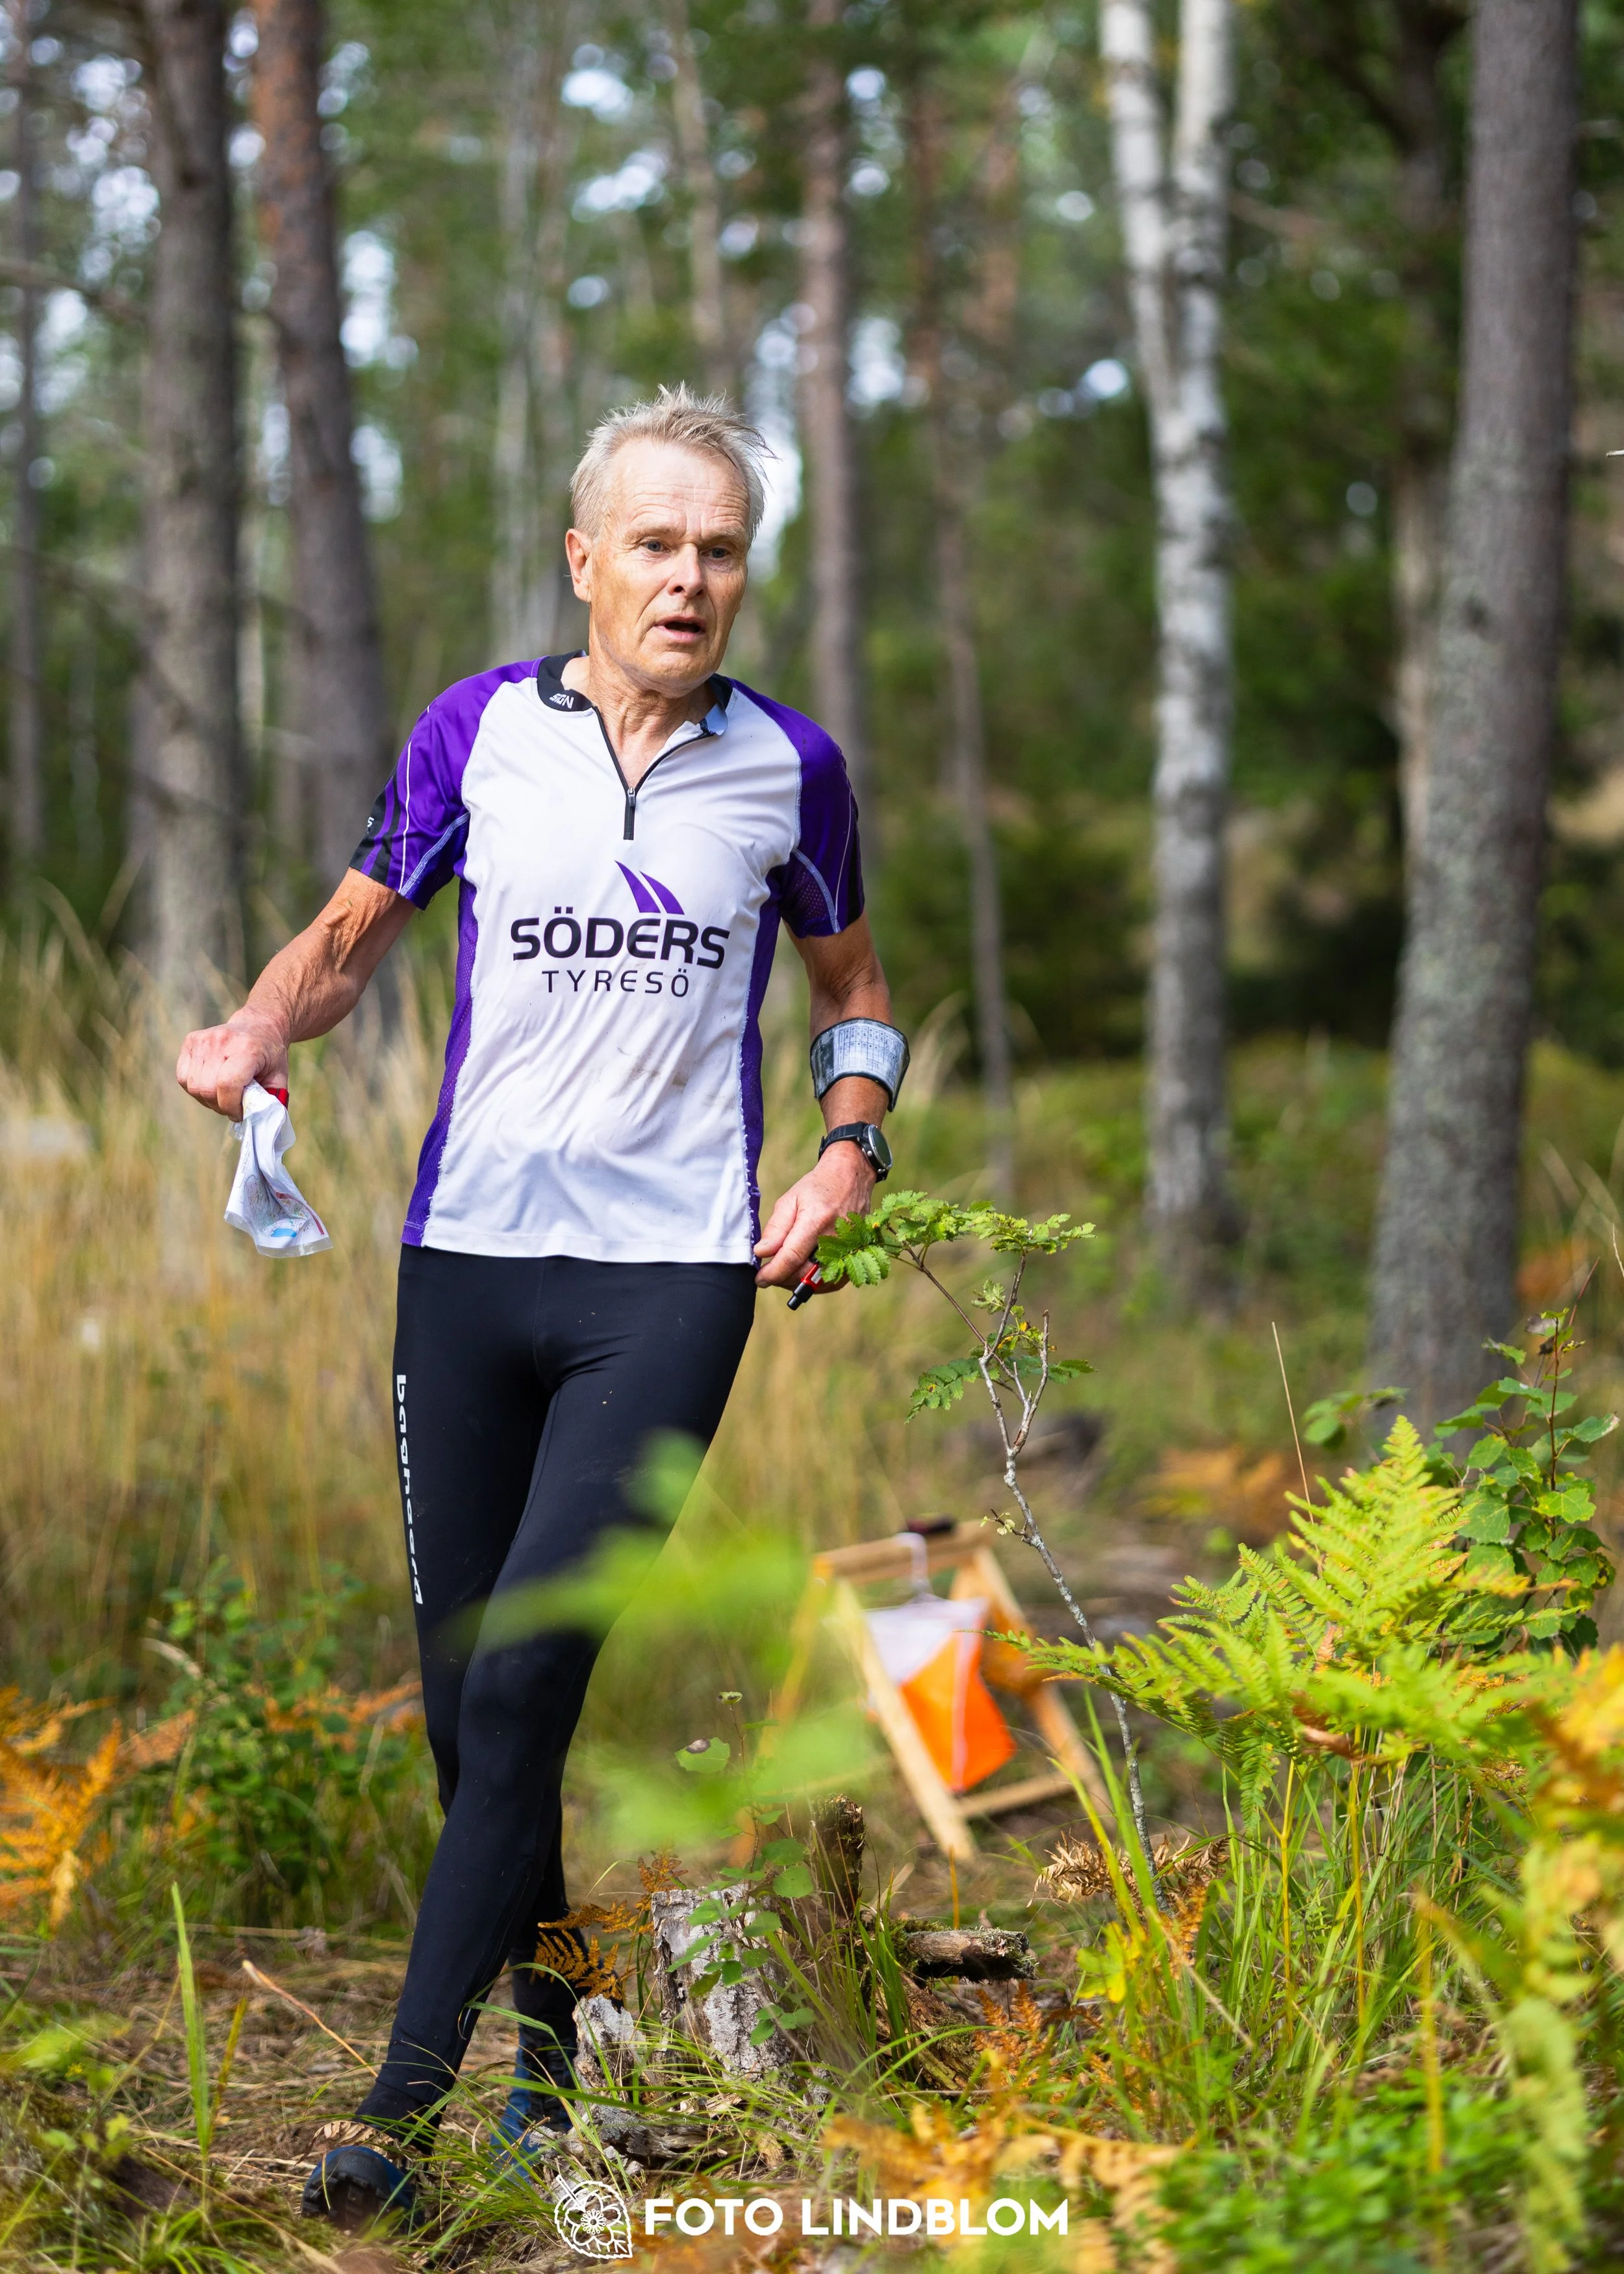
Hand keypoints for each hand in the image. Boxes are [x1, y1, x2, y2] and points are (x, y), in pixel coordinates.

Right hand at [175, 1007, 288, 1119]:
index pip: (227, 1084)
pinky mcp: (190, 1041)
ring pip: (193, 1086)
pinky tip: (212, 1084)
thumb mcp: (279, 1078)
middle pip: (207, 1088)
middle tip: (233, 1106)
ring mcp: (203, 1039)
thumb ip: (270, 1101)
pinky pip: (183, 1077)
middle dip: (220, 1106)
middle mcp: (221, 1041)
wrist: (258, 1026)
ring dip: (207, 1099)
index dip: (231, 1106)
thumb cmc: (270, 1056)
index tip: (241, 1113)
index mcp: (247, 1048)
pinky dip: (196, 1088)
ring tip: (223, 1095)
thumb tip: (259, 1126)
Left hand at [754, 1143, 875, 1291]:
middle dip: (781, 1278)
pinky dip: (814, 1281)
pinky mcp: (855, 1256)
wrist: (851, 1178)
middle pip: (804, 1274)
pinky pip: (831, 1281)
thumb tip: (762, 1253)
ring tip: (784, 1271)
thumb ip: (776, 1228)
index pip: (791, 1258)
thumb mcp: (790, 1200)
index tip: (759, 1278)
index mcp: (816, 1220)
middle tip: (769, 1273)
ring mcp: (849, 1249)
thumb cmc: (818, 1187)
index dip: (773, 1273)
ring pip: (817, 1282)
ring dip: (796, 1282)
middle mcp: (835, 1238)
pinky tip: (802, 1272)